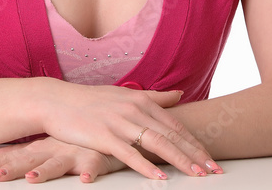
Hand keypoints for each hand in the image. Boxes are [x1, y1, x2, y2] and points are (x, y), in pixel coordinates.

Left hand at [0, 136, 125, 182]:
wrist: (105, 128)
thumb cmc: (70, 140)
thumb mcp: (40, 146)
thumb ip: (14, 152)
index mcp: (37, 149)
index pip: (9, 158)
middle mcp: (50, 150)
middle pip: (26, 163)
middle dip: (9, 170)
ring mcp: (72, 153)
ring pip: (56, 164)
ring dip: (44, 171)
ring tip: (32, 178)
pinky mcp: (95, 158)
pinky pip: (93, 166)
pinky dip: (89, 172)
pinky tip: (84, 179)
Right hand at [31, 78, 222, 179]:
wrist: (56, 101)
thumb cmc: (90, 100)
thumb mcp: (124, 94)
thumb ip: (155, 97)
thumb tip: (180, 95)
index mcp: (141, 100)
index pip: (175, 125)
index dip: (195, 143)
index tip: (212, 158)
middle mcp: (134, 110)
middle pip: (172, 136)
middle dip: (196, 154)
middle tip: (215, 171)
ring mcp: (119, 123)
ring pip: (157, 144)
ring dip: (180, 161)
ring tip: (198, 175)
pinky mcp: (104, 136)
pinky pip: (130, 154)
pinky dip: (147, 167)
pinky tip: (161, 178)